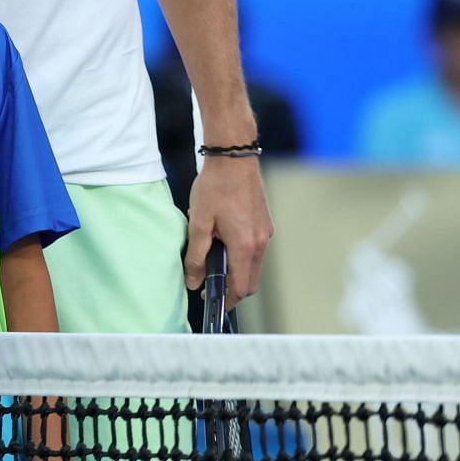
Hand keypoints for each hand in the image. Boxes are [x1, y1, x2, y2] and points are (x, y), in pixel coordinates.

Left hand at [185, 155, 271, 306]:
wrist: (233, 159)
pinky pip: (255, 249)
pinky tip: (222, 238)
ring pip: (253, 265)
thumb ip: (195, 256)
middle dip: (231, 287)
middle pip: (250, 280)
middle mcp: (260, 243)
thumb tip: (193, 281)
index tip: (212, 301)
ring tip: (212, 255)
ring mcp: (265, 234)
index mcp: (244, 247)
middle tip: (209, 283)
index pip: (240, 287)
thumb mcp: (198, 223)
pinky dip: (241, 254)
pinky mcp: (265, 224)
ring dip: (236, 269)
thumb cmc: (215, 187)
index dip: (226, 299)